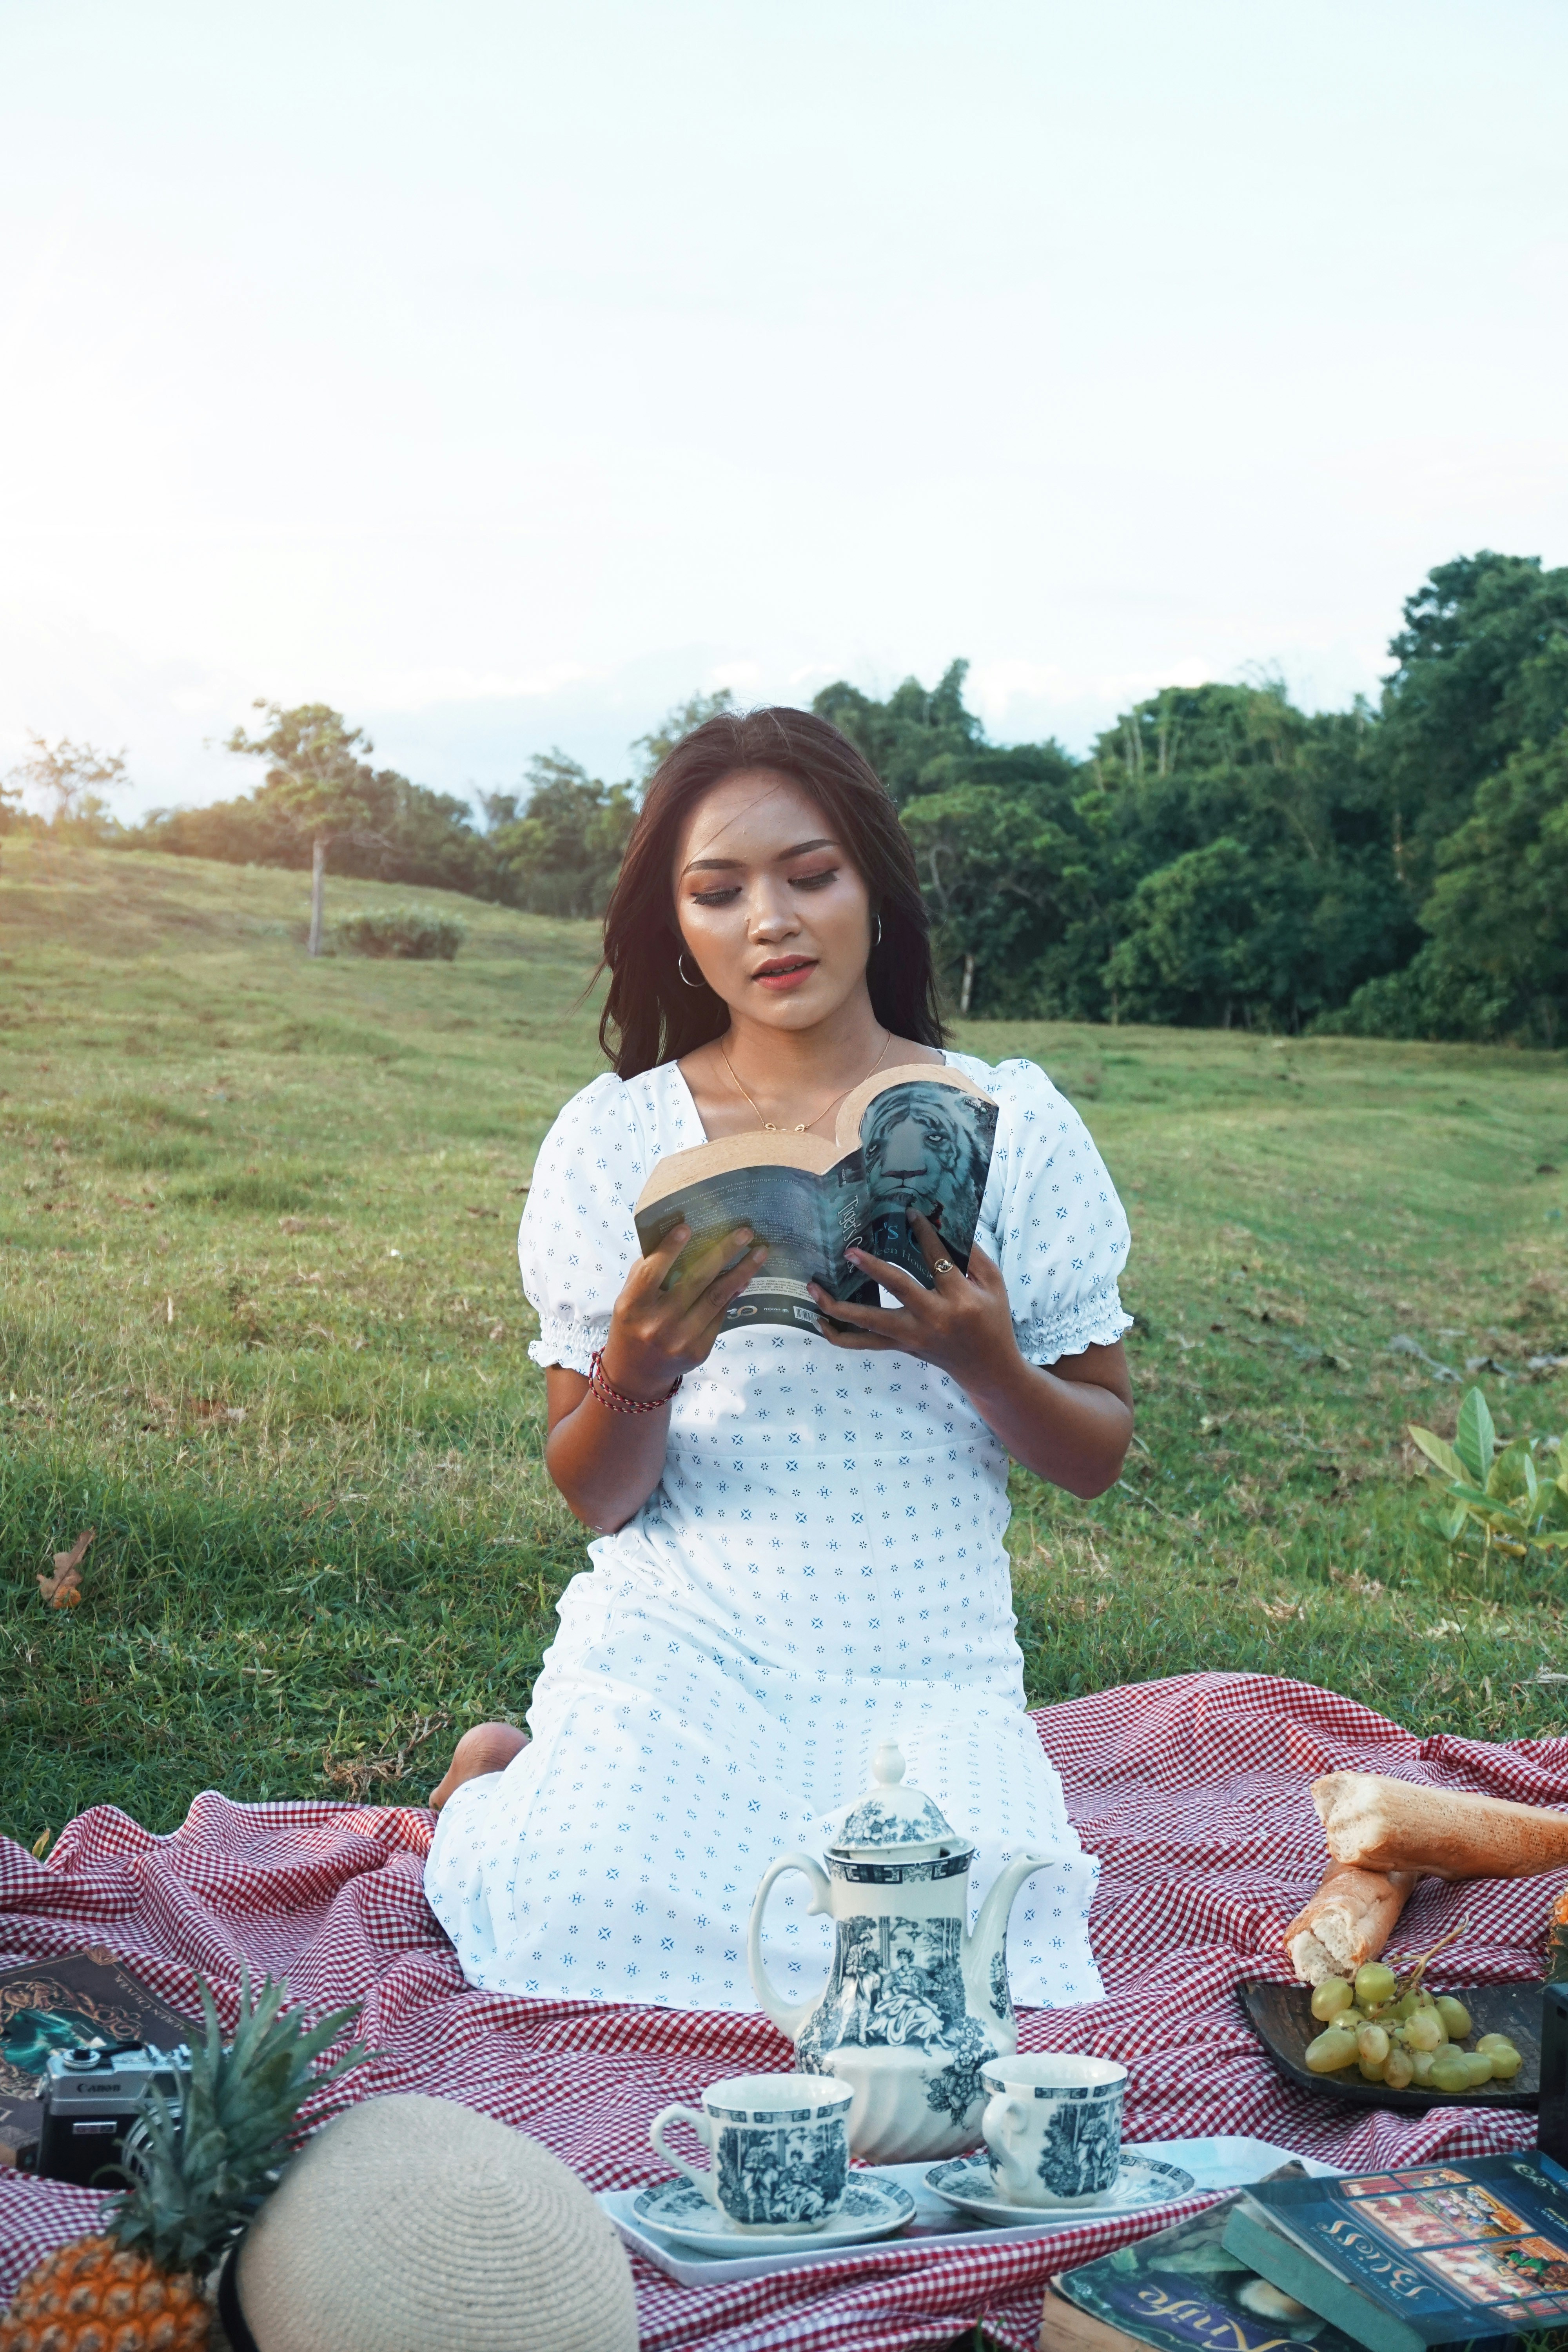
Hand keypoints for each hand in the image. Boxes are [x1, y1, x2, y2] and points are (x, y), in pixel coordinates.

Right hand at [599, 1223, 768, 1401]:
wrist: (635, 1374)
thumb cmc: (633, 1324)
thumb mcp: (629, 1298)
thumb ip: (648, 1271)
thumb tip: (683, 1239)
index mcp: (633, 1307)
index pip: (652, 1273)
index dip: (669, 1249)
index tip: (688, 1226)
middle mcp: (657, 1325)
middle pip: (696, 1281)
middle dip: (724, 1252)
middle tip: (745, 1232)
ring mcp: (680, 1340)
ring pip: (717, 1298)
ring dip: (742, 1272)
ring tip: (759, 1252)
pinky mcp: (699, 1351)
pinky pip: (719, 1315)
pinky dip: (732, 1294)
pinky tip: (743, 1278)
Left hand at [808, 1212, 1020, 1388]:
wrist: (987, 1368)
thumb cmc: (992, 1319)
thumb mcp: (993, 1284)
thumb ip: (972, 1255)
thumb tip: (943, 1224)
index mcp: (959, 1300)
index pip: (937, 1259)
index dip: (924, 1234)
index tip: (909, 1213)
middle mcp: (933, 1319)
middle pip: (898, 1290)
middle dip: (872, 1269)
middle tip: (849, 1251)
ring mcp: (912, 1337)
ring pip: (869, 1325)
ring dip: (837, 1308)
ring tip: (813, 1288)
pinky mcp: (901, 1347)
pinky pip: (863, 1345)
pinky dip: (839, 1336)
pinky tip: (820, 1320)